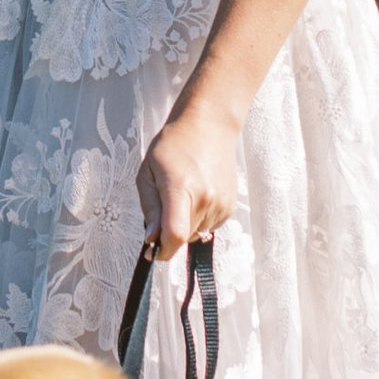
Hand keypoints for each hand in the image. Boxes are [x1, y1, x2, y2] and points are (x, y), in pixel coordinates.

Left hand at [137, 94, 240, 262]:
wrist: (209, 126)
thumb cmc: (173, 145)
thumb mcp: (148, 173)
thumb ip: (150, 208)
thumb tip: (151, 239)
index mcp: (181, 188)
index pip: (175, 234)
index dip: (162, 250)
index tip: (152, 252)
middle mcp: (206, 199)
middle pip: (184, 237)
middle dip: (170, 233)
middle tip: (164, 204)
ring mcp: (221, 204)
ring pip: (196, 234)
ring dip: (185, 225)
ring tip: (183, 193)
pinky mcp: (229, 207)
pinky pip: (208, 227)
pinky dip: (198, 219)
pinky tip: (196, 194)